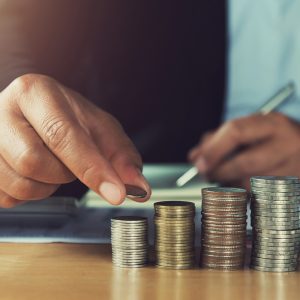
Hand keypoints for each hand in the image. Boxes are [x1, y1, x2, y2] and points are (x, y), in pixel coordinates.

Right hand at [0, 74, 150, 207]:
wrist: (34, 113)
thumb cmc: (68, 118)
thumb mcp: (100, 128)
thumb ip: (120, 157)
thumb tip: (138, 189)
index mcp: (36, 93)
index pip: (63, 135)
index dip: (91, 168)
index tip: (116, 193)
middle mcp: (3, 110)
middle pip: (34, 162)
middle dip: (63, 173)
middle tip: (71, 161)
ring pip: (19, 184)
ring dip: (47, 185)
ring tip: (53, 165)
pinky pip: (7, 197)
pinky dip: (30, 193)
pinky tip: (36, 174)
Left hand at [188, 113, 299, 189]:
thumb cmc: (273, 137)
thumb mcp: (251, 129)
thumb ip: (220, 139)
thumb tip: (195, 156)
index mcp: (272, 123)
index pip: (236, 132)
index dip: (213, 149)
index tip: (197, 161)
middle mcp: (287, 144)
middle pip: (245, 162)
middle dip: (219, 171)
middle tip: (205, 173)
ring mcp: (293, 167)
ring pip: (252, 183)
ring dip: (229, 183)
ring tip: (220, 177)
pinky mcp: (293, 186)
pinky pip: (259, 194)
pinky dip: (241, 192)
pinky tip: (236, 184)